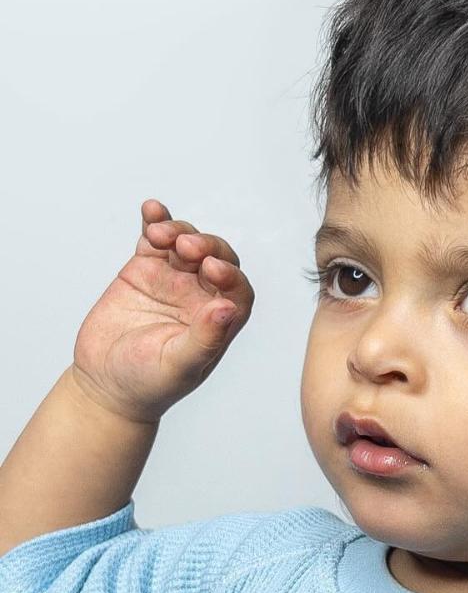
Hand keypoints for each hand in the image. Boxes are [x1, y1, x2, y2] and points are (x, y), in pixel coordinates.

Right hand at [71, 199, 253, 424]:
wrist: (105, 383)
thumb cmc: (149, 383)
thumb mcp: (179, 366)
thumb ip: (205, 339)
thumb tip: (228, 308)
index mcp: (219, 320)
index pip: (237, 289)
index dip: (230, 274)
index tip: (212, 269)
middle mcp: (201, 296)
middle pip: (216, 258)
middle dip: (206, 247)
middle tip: (186, 247)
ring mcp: (173, 279)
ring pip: (185, 243)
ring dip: (178, 231)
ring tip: (160, 234)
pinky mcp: (145, 269)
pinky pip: (154, 239)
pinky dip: (155, 221)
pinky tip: (151, 209)